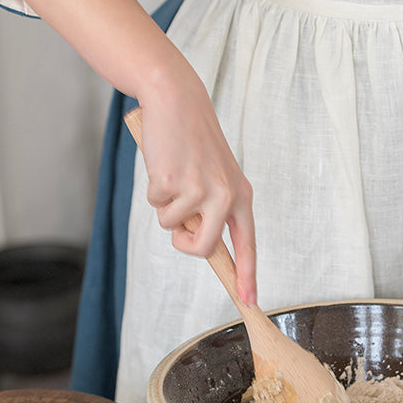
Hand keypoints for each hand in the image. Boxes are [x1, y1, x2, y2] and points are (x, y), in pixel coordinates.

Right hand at [139, 69, 256, 305]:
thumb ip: (212, 210)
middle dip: (183, 243)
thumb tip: (198, 244)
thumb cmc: (193, 142)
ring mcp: (200, 190)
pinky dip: (153, 188)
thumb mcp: (214, 176)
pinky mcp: (173, 182)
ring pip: (171, 226)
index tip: (250, 302)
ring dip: (164, 206)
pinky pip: (155, 204)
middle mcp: (226, 195)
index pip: (248, 244)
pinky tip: (164, 163)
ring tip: (174, 175)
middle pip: (202, 249)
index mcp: (242, 195)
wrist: (177, 101)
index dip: (248, 275)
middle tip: (178, 224)